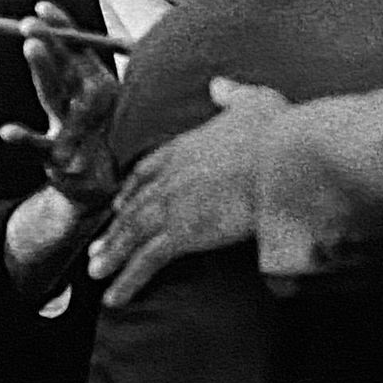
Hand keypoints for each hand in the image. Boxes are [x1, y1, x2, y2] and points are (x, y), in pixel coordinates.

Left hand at [0, 1, 121, 207]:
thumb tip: (44, 27)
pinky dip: (24, 138)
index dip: (61, 27)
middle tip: (30, 24)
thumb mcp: (95, 99)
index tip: (41, 7)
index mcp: (101, 83)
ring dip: (44, 70)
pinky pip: (39, 144)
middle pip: (69, 67)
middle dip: (51, 43)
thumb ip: (77, 65)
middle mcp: (93, 102)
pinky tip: (7, 132)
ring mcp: (78, 129)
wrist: (108, 188)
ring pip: (55, 95)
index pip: (80, 49)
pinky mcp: (62, 157)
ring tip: (31, 46)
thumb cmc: (99, 135)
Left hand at [89, 77, 290, 304]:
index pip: (148, 169)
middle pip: (134, 205)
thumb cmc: (279, 132)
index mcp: (186, 146)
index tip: (122, 202)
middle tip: (98, 246)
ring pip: (132, 234)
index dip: (132, 188)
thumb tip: (217, 84)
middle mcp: (171, 175)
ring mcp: (173, 204)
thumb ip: (231, 95)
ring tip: (96, 273)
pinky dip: (127, 280)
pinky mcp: (183, 233)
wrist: (285, 159)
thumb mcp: (254, 102)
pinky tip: (114, 297)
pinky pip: (147, 261)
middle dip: (114, 227)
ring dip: (112, 255)